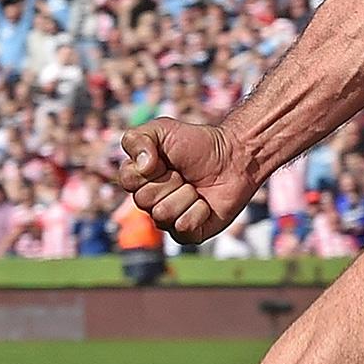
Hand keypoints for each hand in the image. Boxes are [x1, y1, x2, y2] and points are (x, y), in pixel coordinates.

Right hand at [118, 117, 255, 244]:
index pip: (129, 180)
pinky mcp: (189, 233)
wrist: (234, 156)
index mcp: (139, 180)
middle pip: (144, 200)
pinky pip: (183, 227)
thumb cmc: (197, 143)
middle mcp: (150, 203)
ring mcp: (169, 220)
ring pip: (162, 214)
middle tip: (184, 173)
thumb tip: (142, 167)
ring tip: (196, 187)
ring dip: (185, 195)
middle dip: (169, 181)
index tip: (165, 159)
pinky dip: (198, 211)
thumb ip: (138, 139)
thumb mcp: (162, 129)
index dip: (150, 168)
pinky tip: (205, 203)